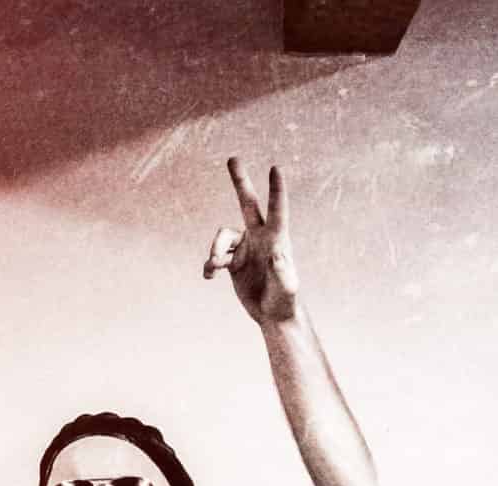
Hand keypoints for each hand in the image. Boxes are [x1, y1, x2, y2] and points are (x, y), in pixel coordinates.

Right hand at [203, 158, 299, 325]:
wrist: (273, 314)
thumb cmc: (285, 301)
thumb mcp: (287, 288)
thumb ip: (283, 271)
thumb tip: (277, 253)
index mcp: (276, 239)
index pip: (276, 210)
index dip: (275, 190)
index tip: (275, 168)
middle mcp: (259, 238)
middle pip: (247, 204)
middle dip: (240, 182)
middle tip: (233, 158)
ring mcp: (245, 248)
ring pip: (222, 237)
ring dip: (215, 250)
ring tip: (213, 267)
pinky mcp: (233, 262)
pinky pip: (215, 257)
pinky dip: (209, 266)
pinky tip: (209, 277)